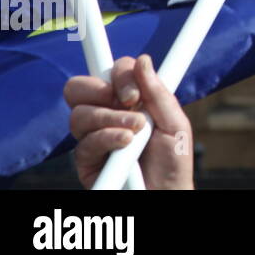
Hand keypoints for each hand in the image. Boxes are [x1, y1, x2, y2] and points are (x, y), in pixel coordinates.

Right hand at [64, 54, 194, 189]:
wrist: (166, 193)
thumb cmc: (173, 160)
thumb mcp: (175, 122)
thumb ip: (158, 94)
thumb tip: (143, 61)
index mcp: (129, 101)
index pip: (112, 71)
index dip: (119, 72)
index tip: (136, 89)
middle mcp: (106, 114)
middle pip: (79, 87)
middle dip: (101, 90)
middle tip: (128, 102)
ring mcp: (93, 136)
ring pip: (80, 113)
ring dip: (110, 118)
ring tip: (134, 132)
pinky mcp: (85, 160)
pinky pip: (84, 142)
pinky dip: (106, 138)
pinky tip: (125, 143)